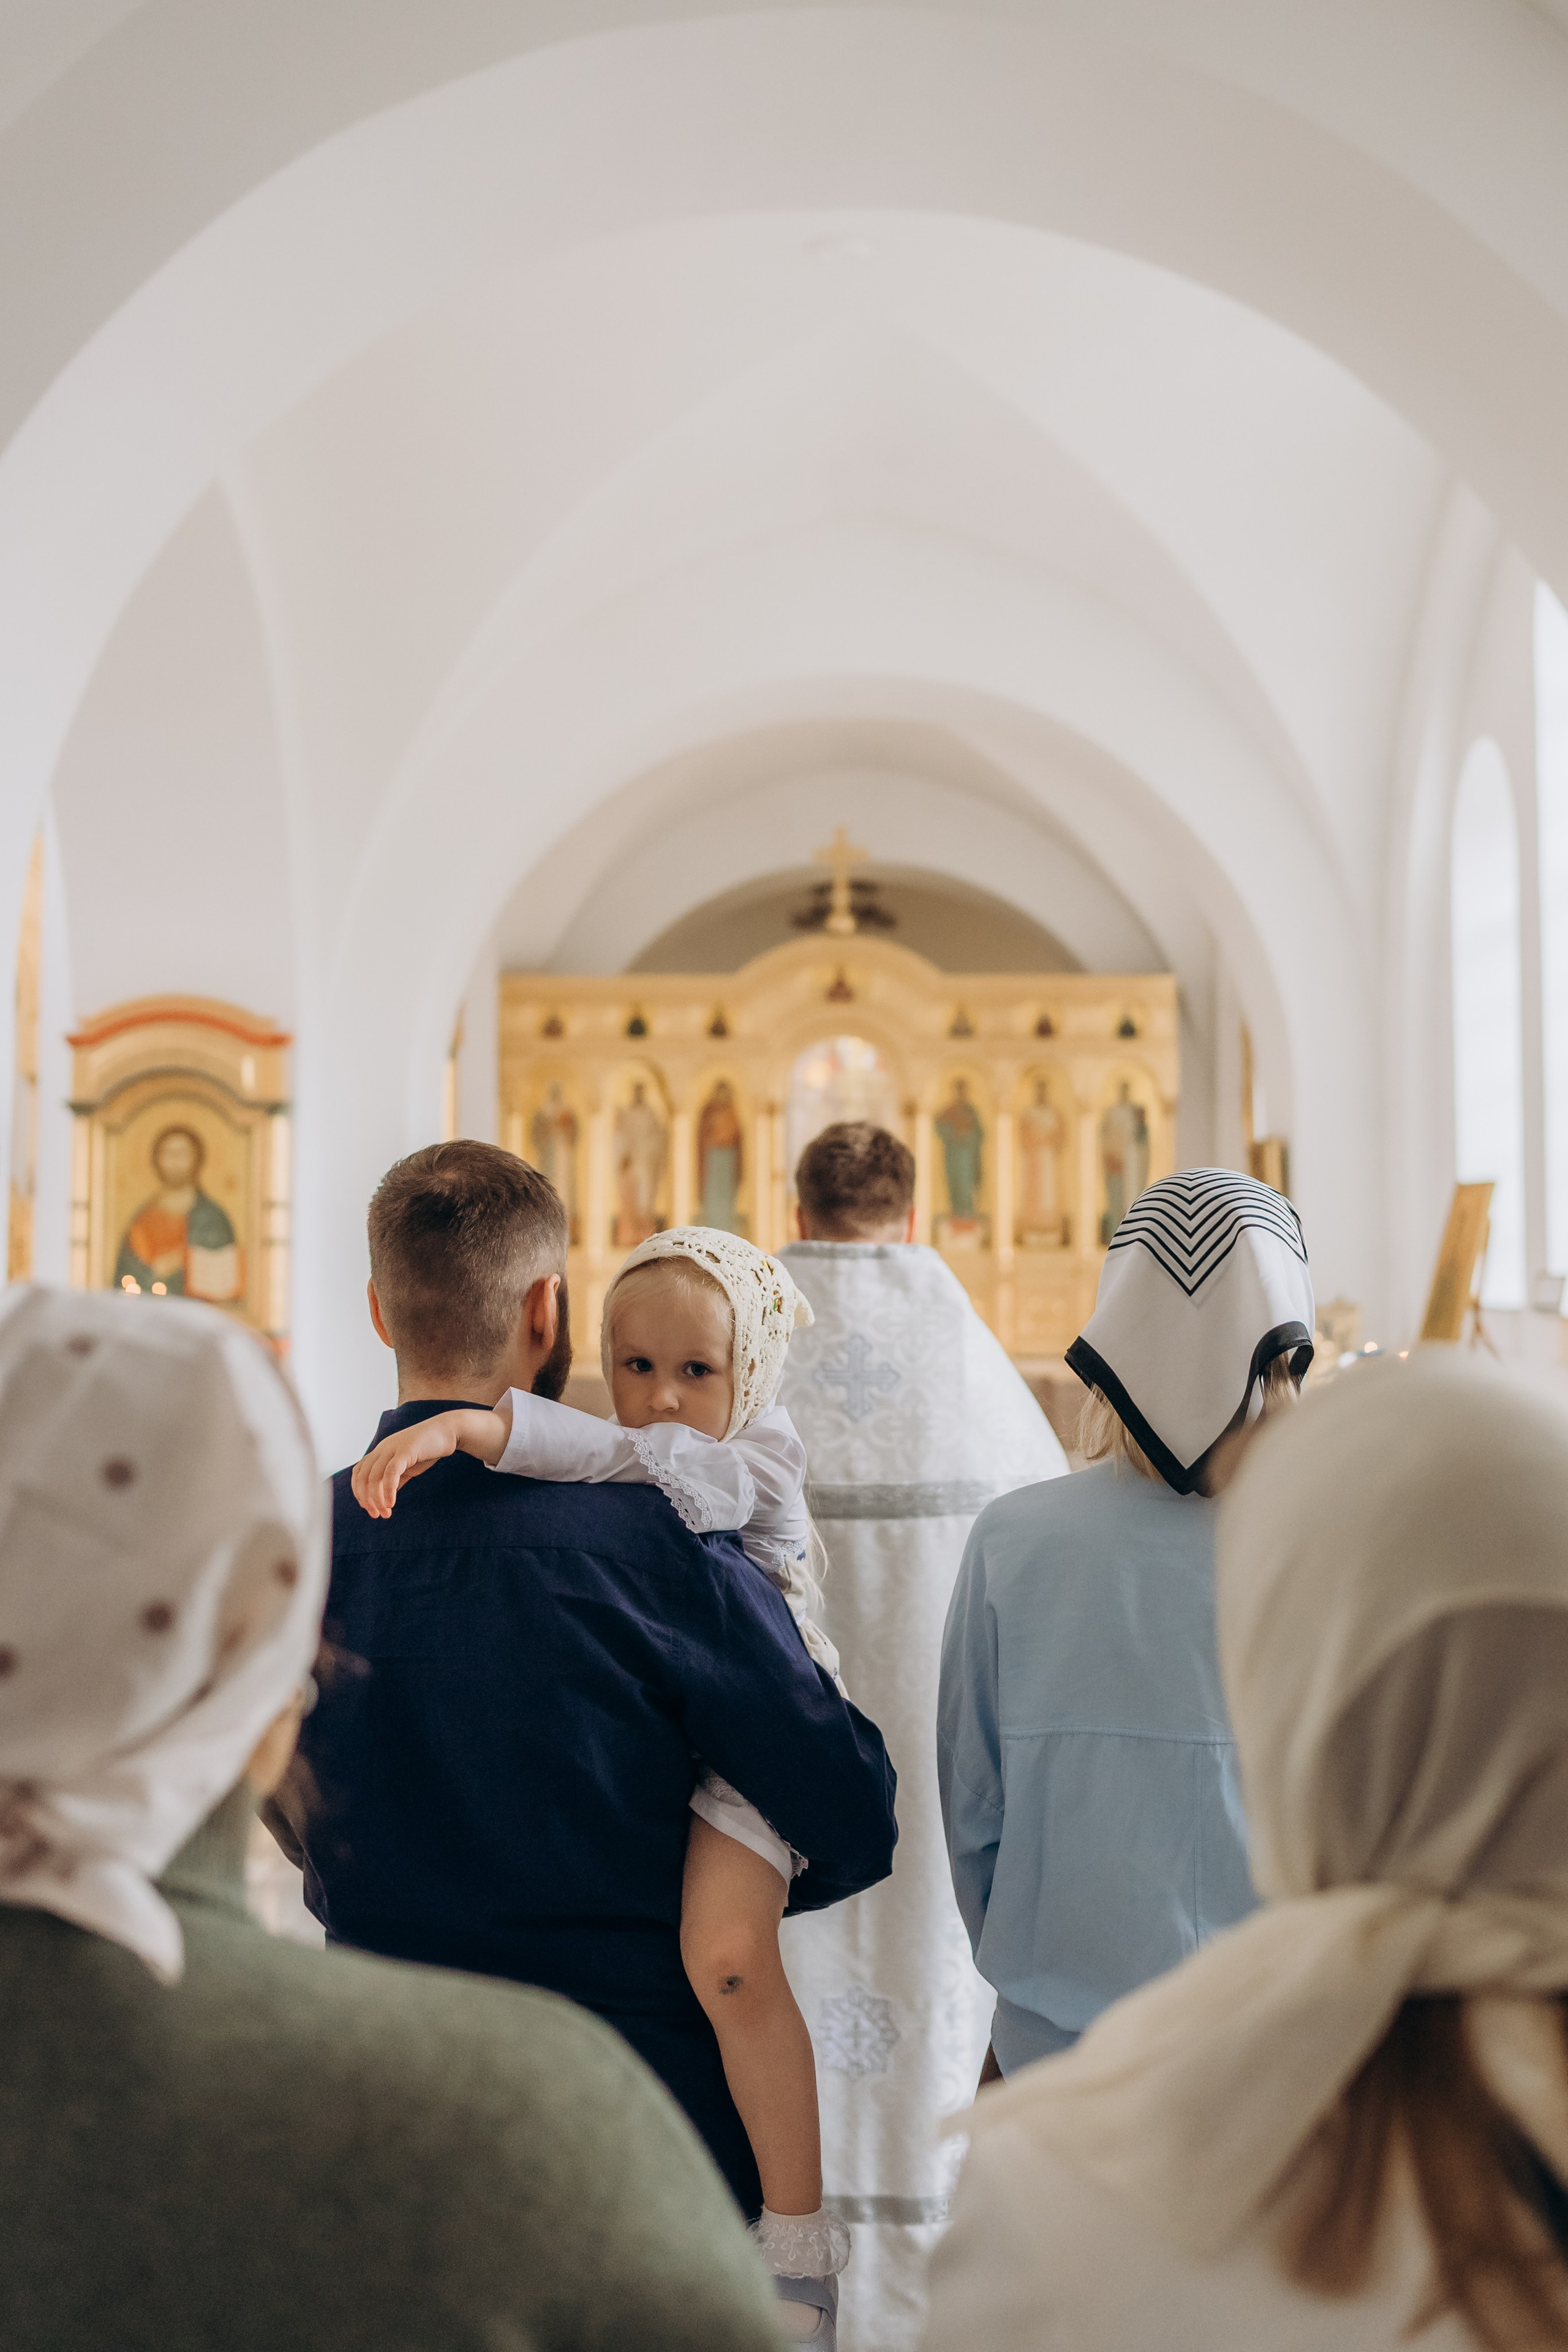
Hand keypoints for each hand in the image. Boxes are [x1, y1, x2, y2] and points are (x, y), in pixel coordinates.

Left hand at [351, 1406, 508, 1517]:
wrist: (448, 1431)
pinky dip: (388, 1490)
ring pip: (374, 1476)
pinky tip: (392, 1503)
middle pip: (363, 1476)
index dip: (359, 1492)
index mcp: (381, 1451)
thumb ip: (396, 1478)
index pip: (359, 1472)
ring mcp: (393, 1448)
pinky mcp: (405, 1450)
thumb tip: (386, 1495)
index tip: (369, 1508)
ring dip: (377, 1498)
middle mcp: (383, 1448)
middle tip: (376, 1515)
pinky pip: (391, 1472)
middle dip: (367, 1499)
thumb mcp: (408, 1466)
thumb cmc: (428, 1448)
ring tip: (385, 1513)